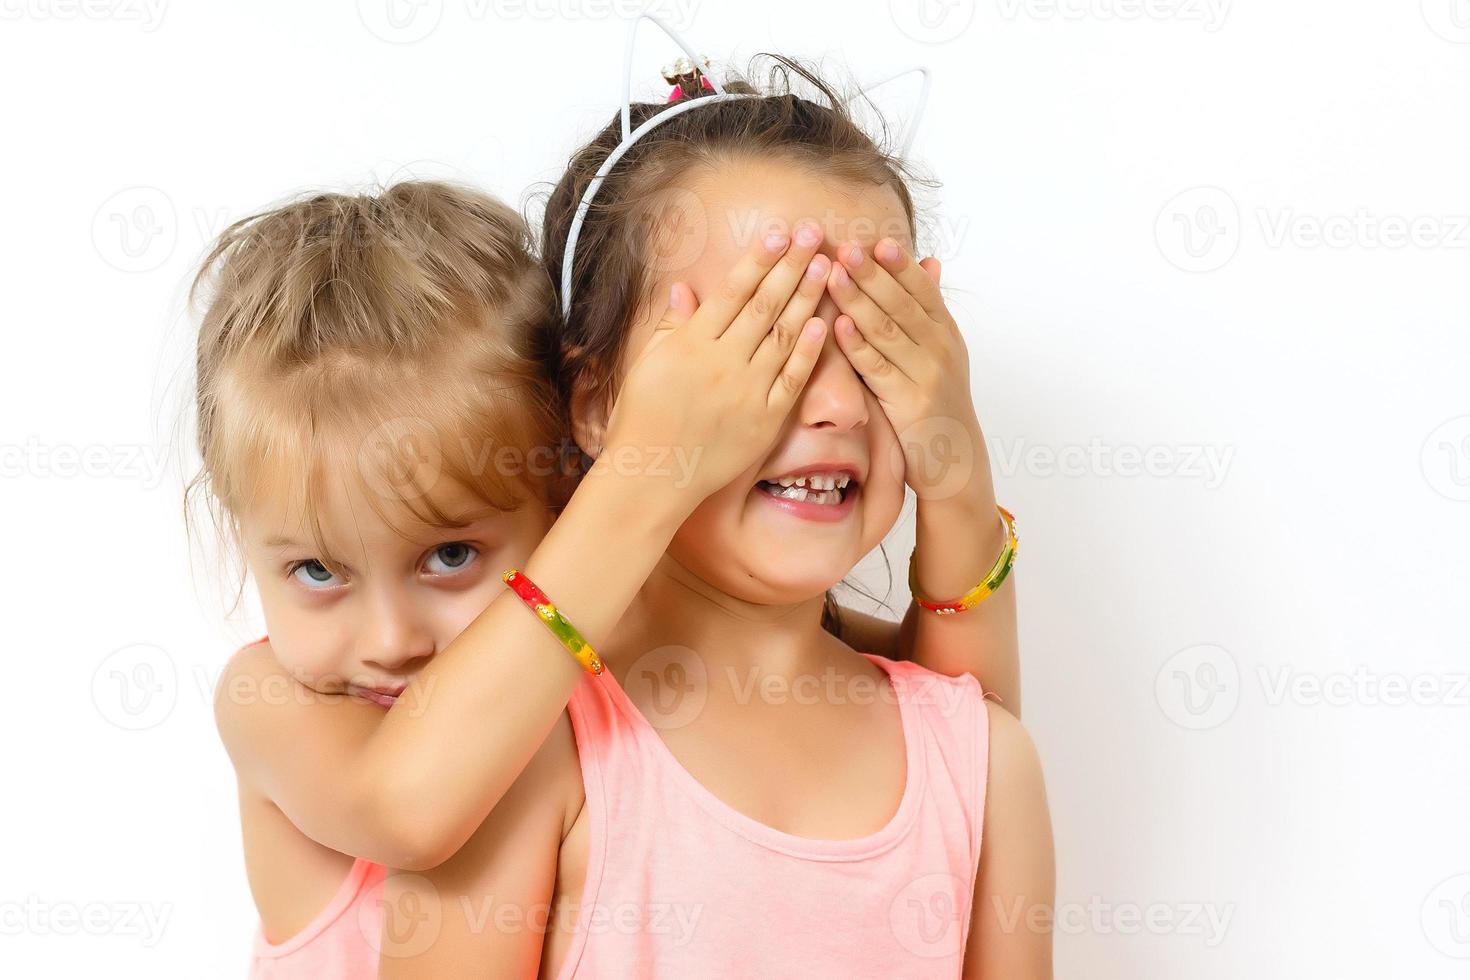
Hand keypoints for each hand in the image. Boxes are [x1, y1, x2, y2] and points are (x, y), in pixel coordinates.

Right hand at [600, 220, 831, 506]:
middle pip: (765, 305)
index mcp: (691, 343)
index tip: (780, 233)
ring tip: (827, 267)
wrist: (654, 475)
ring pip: (784, 336)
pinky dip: (809, 352)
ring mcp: (747, 391)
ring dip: (808, 299)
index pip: (733, 292)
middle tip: (815, 235)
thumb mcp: (646, 364)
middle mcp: (723, 362)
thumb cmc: (642, 419)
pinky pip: (792, 380)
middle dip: (792, 266)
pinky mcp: (765, 421)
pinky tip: (824, 324)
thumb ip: (669, 325)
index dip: (759, 260)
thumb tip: (683, 287)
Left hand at [826, 238, 989, 502]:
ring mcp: (926, 376)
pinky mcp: (909, 404)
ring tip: (834, 275)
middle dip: (873, 275)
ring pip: (888, 331)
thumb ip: (930, 308)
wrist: (955, 459)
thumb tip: (930, 261)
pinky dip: (858, 345)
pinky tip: (838, 325)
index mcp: (946, 332)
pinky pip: (878, 369)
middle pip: (903, 304)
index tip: (876, 240)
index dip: (899, 265)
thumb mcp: (943, 350)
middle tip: (846, 248)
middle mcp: (940, 349)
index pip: (922, 290)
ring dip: (859, 301)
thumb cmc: (937, 400)